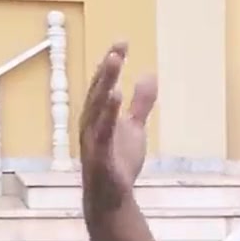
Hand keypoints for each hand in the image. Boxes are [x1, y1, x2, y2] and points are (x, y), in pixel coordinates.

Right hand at [78, 42, 157, 215]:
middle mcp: (90, 123)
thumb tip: (149, 75)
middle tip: (117, 48)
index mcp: (97, 116)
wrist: (112, 198)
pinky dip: (106, 113)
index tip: (122, 42)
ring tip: (114, 62)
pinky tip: (113, 96)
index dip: (111, 63)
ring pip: (96, 106)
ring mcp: (92, 139)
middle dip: (107, 69)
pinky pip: (101, 131)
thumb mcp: (135, 128)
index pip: (103, 84)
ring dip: (104, 83)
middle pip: (97, 91)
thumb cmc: (118, 162)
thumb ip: (140, 103)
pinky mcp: (98, 155)